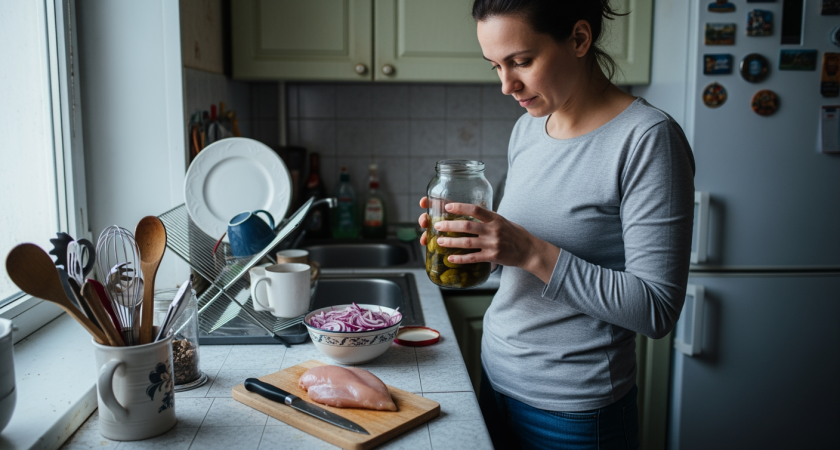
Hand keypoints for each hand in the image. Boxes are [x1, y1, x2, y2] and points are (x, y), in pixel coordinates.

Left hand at [416, 197, 560, 282]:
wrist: (529, 250)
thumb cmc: (515, 234)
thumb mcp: (503, 220)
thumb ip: (488, 217)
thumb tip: (472, 210)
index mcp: (495, 218)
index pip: (476, 209)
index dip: (460, 207)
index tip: (447, 206)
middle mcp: (493, 230)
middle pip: (467, 226)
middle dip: (450, 226)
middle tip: (437, 226)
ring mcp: (492, 244)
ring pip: (467, 243)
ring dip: (451, 242)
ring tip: (439, 241)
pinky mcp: (492, 257)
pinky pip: (473, 258)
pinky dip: (460, 258)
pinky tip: (450, 258)